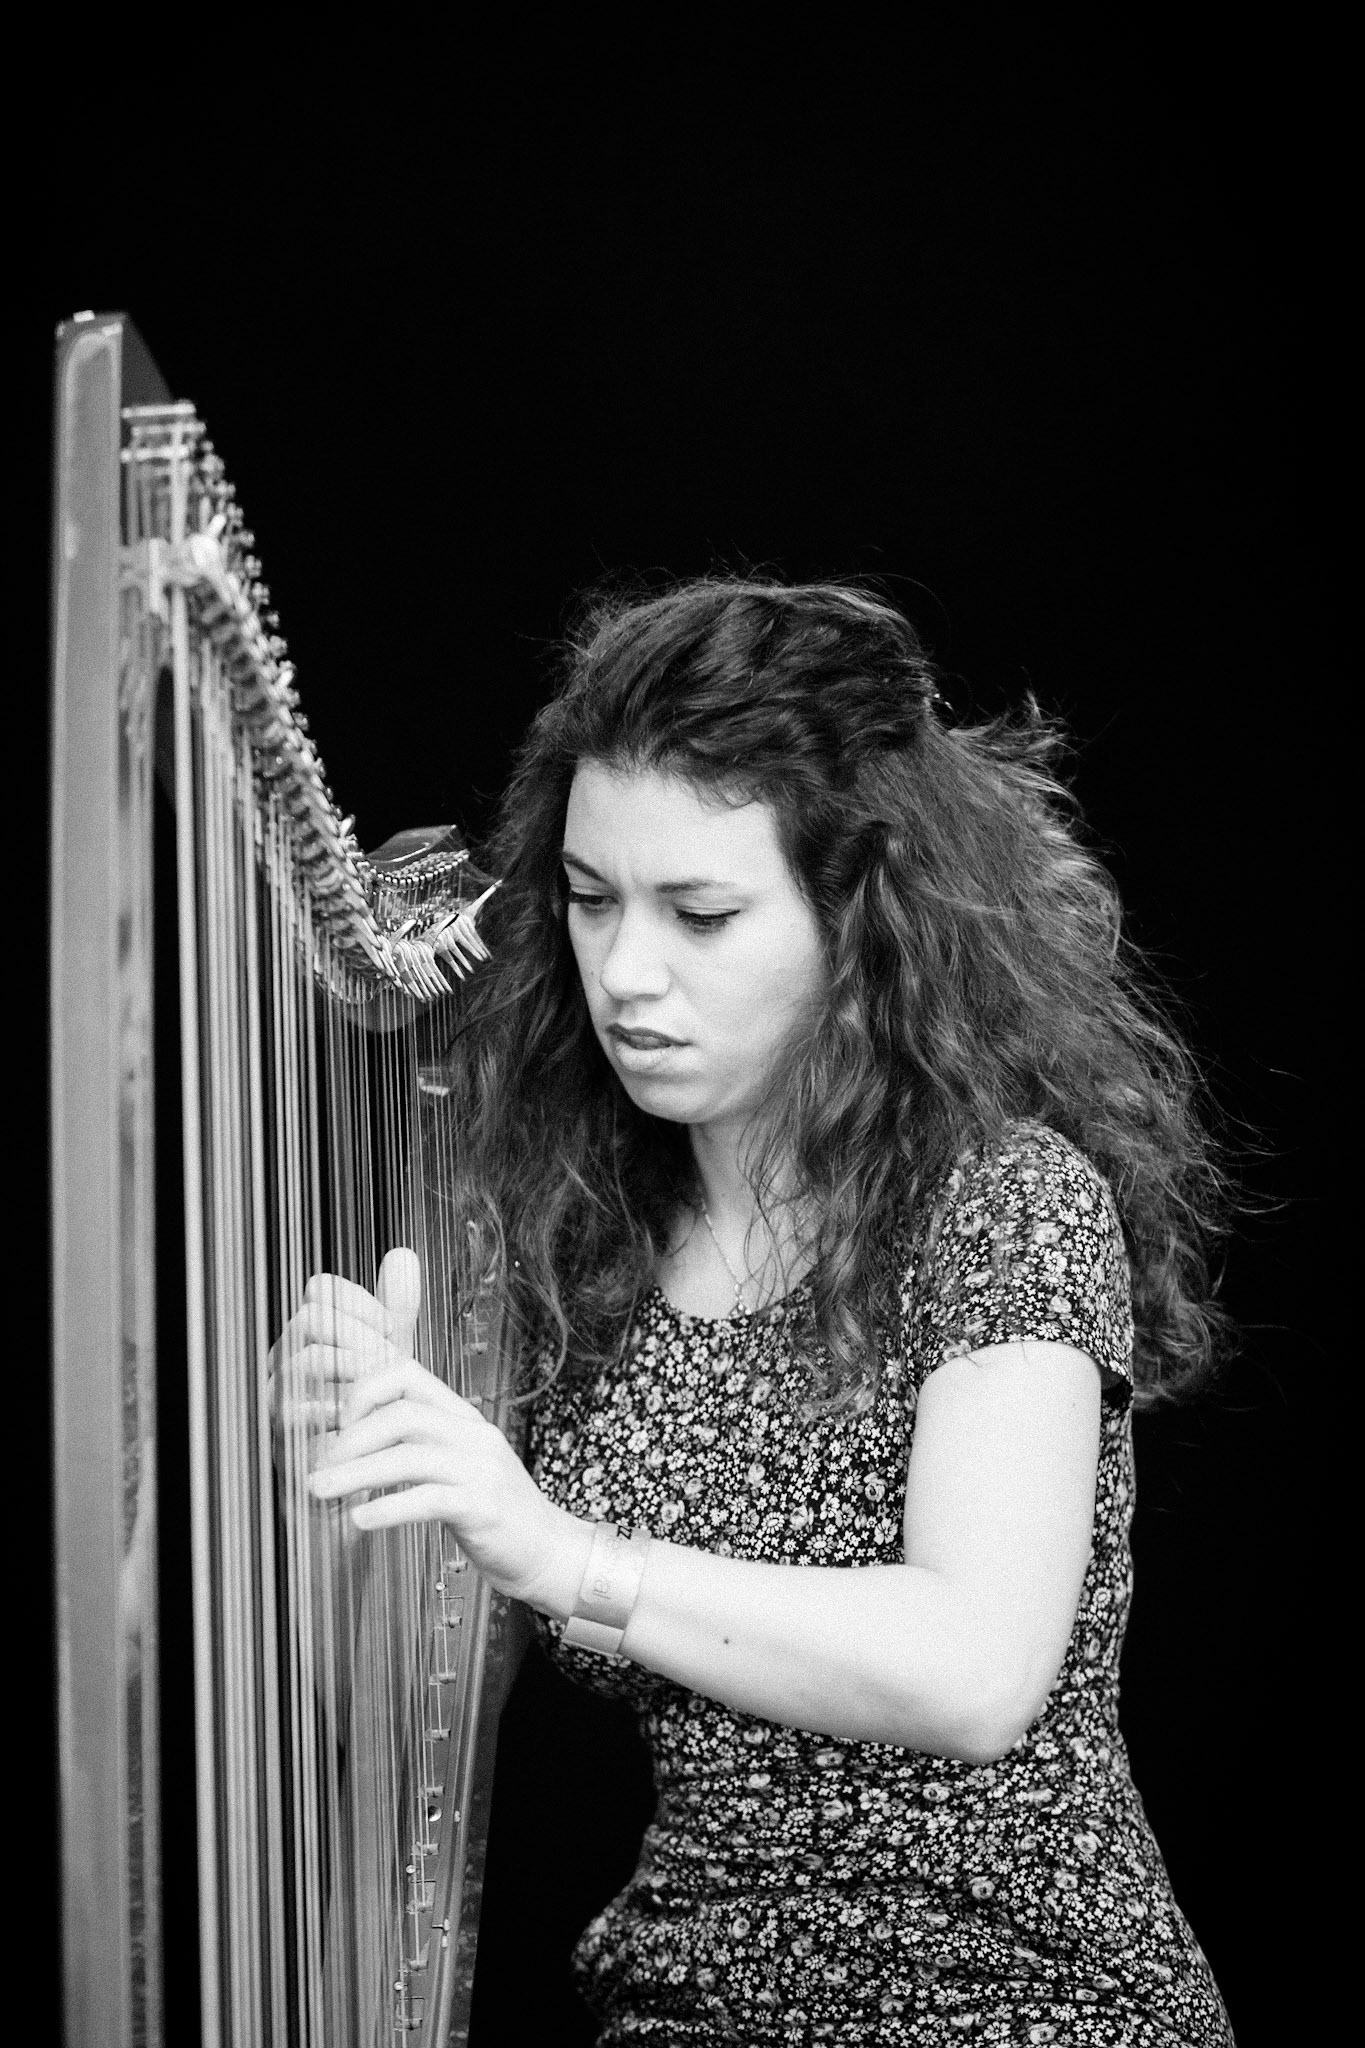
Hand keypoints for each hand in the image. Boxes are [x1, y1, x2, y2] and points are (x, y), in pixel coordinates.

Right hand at [266, 1247, 420, 1446]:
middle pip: (311, 1318)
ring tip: (384, 1394)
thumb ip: (396, 1310)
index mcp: (309, 1338)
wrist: (364, 1482)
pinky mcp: (281, 1443)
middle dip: (360, 1337)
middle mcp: (284, 1362)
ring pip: (307, 1359)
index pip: (320, 1289)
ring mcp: (277, 1400)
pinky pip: (302, 1413)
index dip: (360, 1302)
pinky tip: (368, 1424)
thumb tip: (403, 1254)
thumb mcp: (392, 1359)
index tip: (393, 1330)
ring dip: (355, 1373)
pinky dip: (342, 1415)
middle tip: (392, 1364)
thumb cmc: (376, 1414)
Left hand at [302, 1250, 589, 1615]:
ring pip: (409, 1457)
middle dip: (349, 1438)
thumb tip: (350, 1443)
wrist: (549, 1551)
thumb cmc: (493, 1512)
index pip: (406, 1373)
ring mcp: (482, 1470)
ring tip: (318, 1491)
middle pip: (401, 1414)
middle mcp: (474, 1434)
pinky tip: (358, 1522)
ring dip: (355, 1474)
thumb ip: (416, 1447)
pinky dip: (387, 1508)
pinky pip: (429, 1500)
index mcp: (462, 1417)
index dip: (362, 1391)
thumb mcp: (457, 1466)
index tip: (334, 1425)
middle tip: (315, 1466)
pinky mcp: (484, 1508)